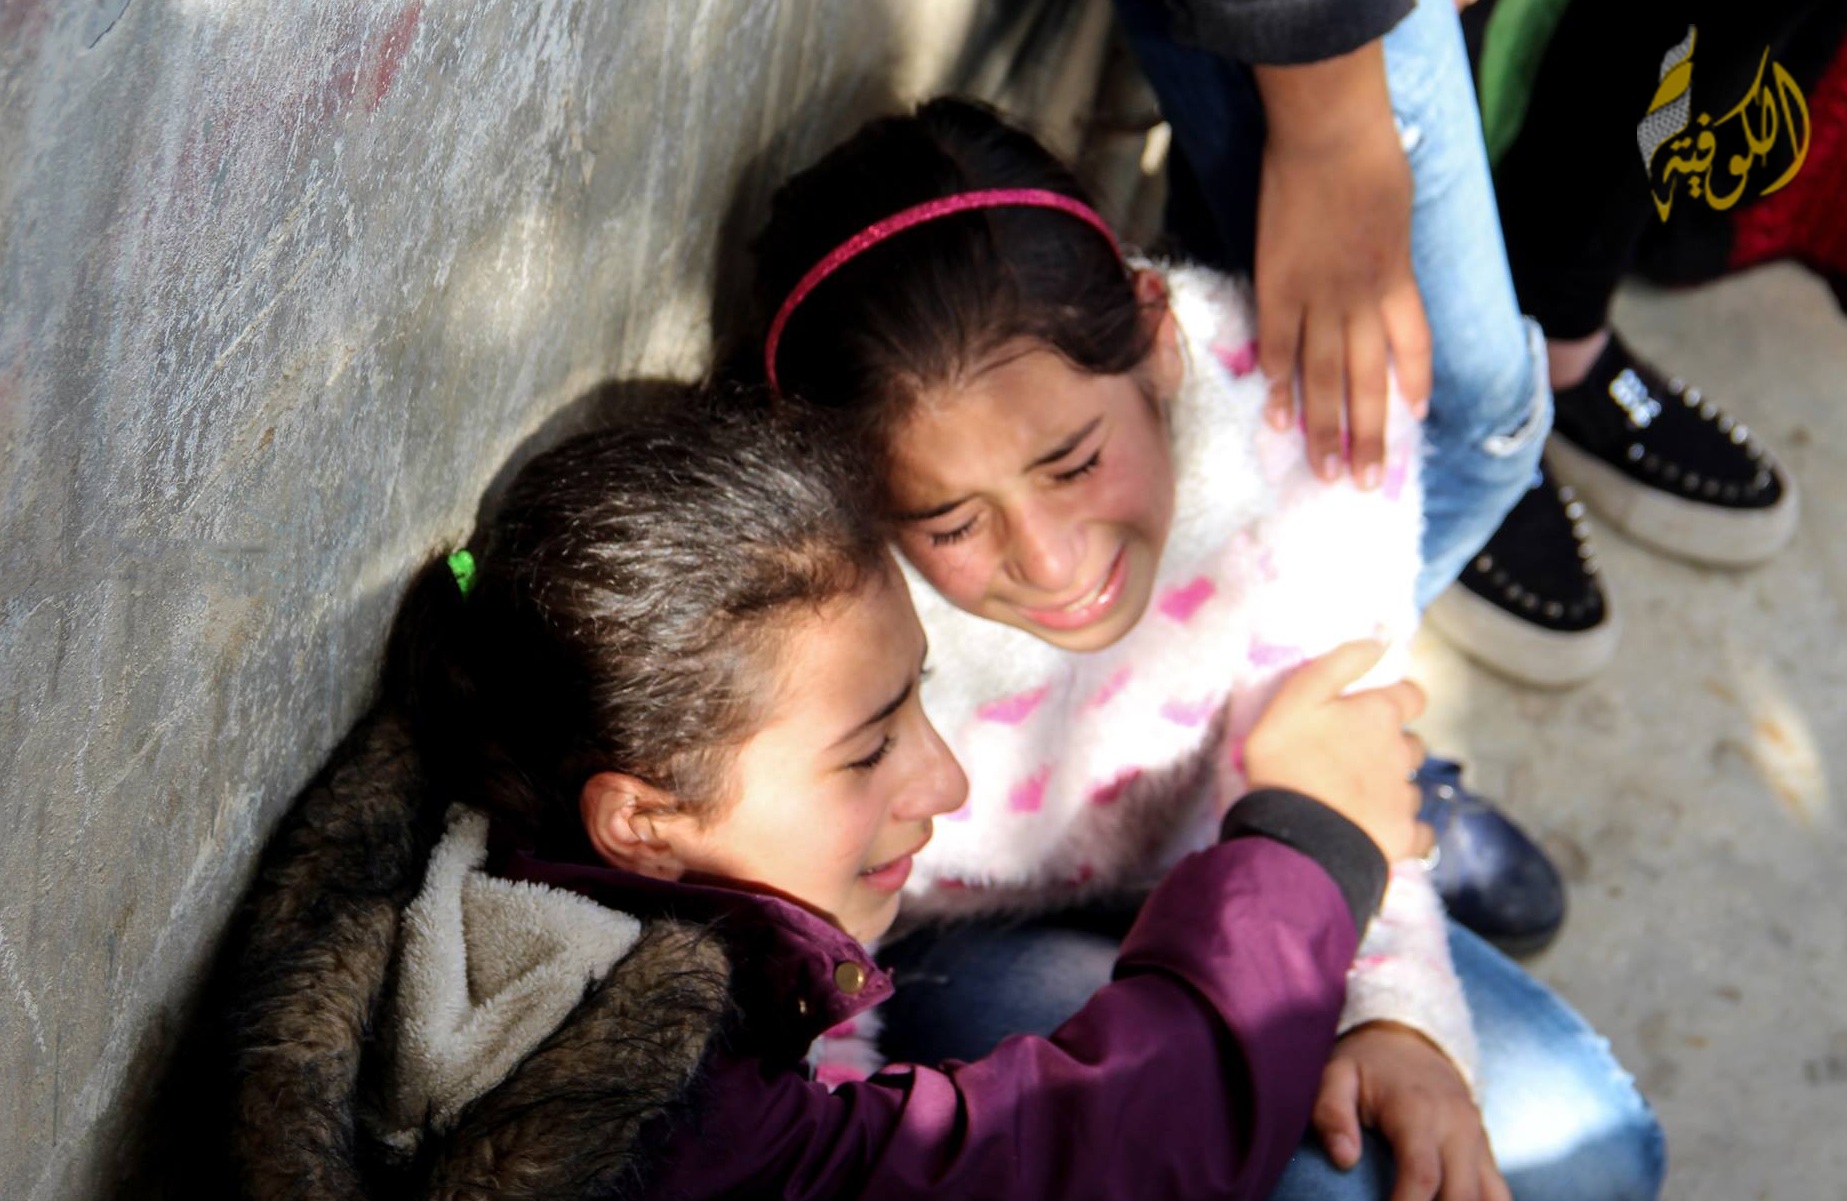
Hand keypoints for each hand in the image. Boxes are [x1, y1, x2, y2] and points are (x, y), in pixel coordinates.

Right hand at [1242, 641, 1427, 859]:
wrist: (1297, 838)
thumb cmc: (1287, 763)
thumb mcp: (1294, 700)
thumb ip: (1337, 665)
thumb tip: (1379, 642)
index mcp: (1379, 715)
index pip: (1412, 696)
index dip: (1398, 699)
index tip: (1372, 710)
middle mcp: (1401, 751)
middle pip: (1410, 743)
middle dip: (1391, 747)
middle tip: (1352, 760)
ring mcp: (1405, 796)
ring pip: (1409, 786)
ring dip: (1392, 789)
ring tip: (1355, 800)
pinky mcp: (1405, 835)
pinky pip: (1419, 830)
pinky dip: (1406, 829)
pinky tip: (1382, 831)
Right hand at [1252, 44, 1432, 488]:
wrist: (1330, 135)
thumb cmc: (1370, 157)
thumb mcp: (1397, 213)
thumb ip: (1386, 251)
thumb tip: (1378, 268)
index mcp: (1398, 280)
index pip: (1414, 348)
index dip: (1414, 386)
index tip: (1414, 421)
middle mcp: (1363, 301)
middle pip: (1369, 381)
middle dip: (1367, 436)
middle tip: (1361, 483)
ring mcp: (1319, 299)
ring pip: (1325, 378)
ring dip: (1324, 428)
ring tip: (1322, 470)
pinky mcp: (1279, 288)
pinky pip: (1279, 347)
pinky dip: (1277, 383)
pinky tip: (1275, 416)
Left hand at [1314, 1022, 1508, 1200]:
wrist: (1411, 1041)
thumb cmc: (1366, 1064)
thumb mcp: (1336, 1074)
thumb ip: (1331, 1112)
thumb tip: (1343, 1159)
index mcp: (1418, 1111)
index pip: (1421, 1176)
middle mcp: (1458, 1127)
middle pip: (1461, 1196)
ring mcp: (1478, 1140)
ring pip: (1489, 1199)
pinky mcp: (1486, 1152)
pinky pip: (1499, 1195)